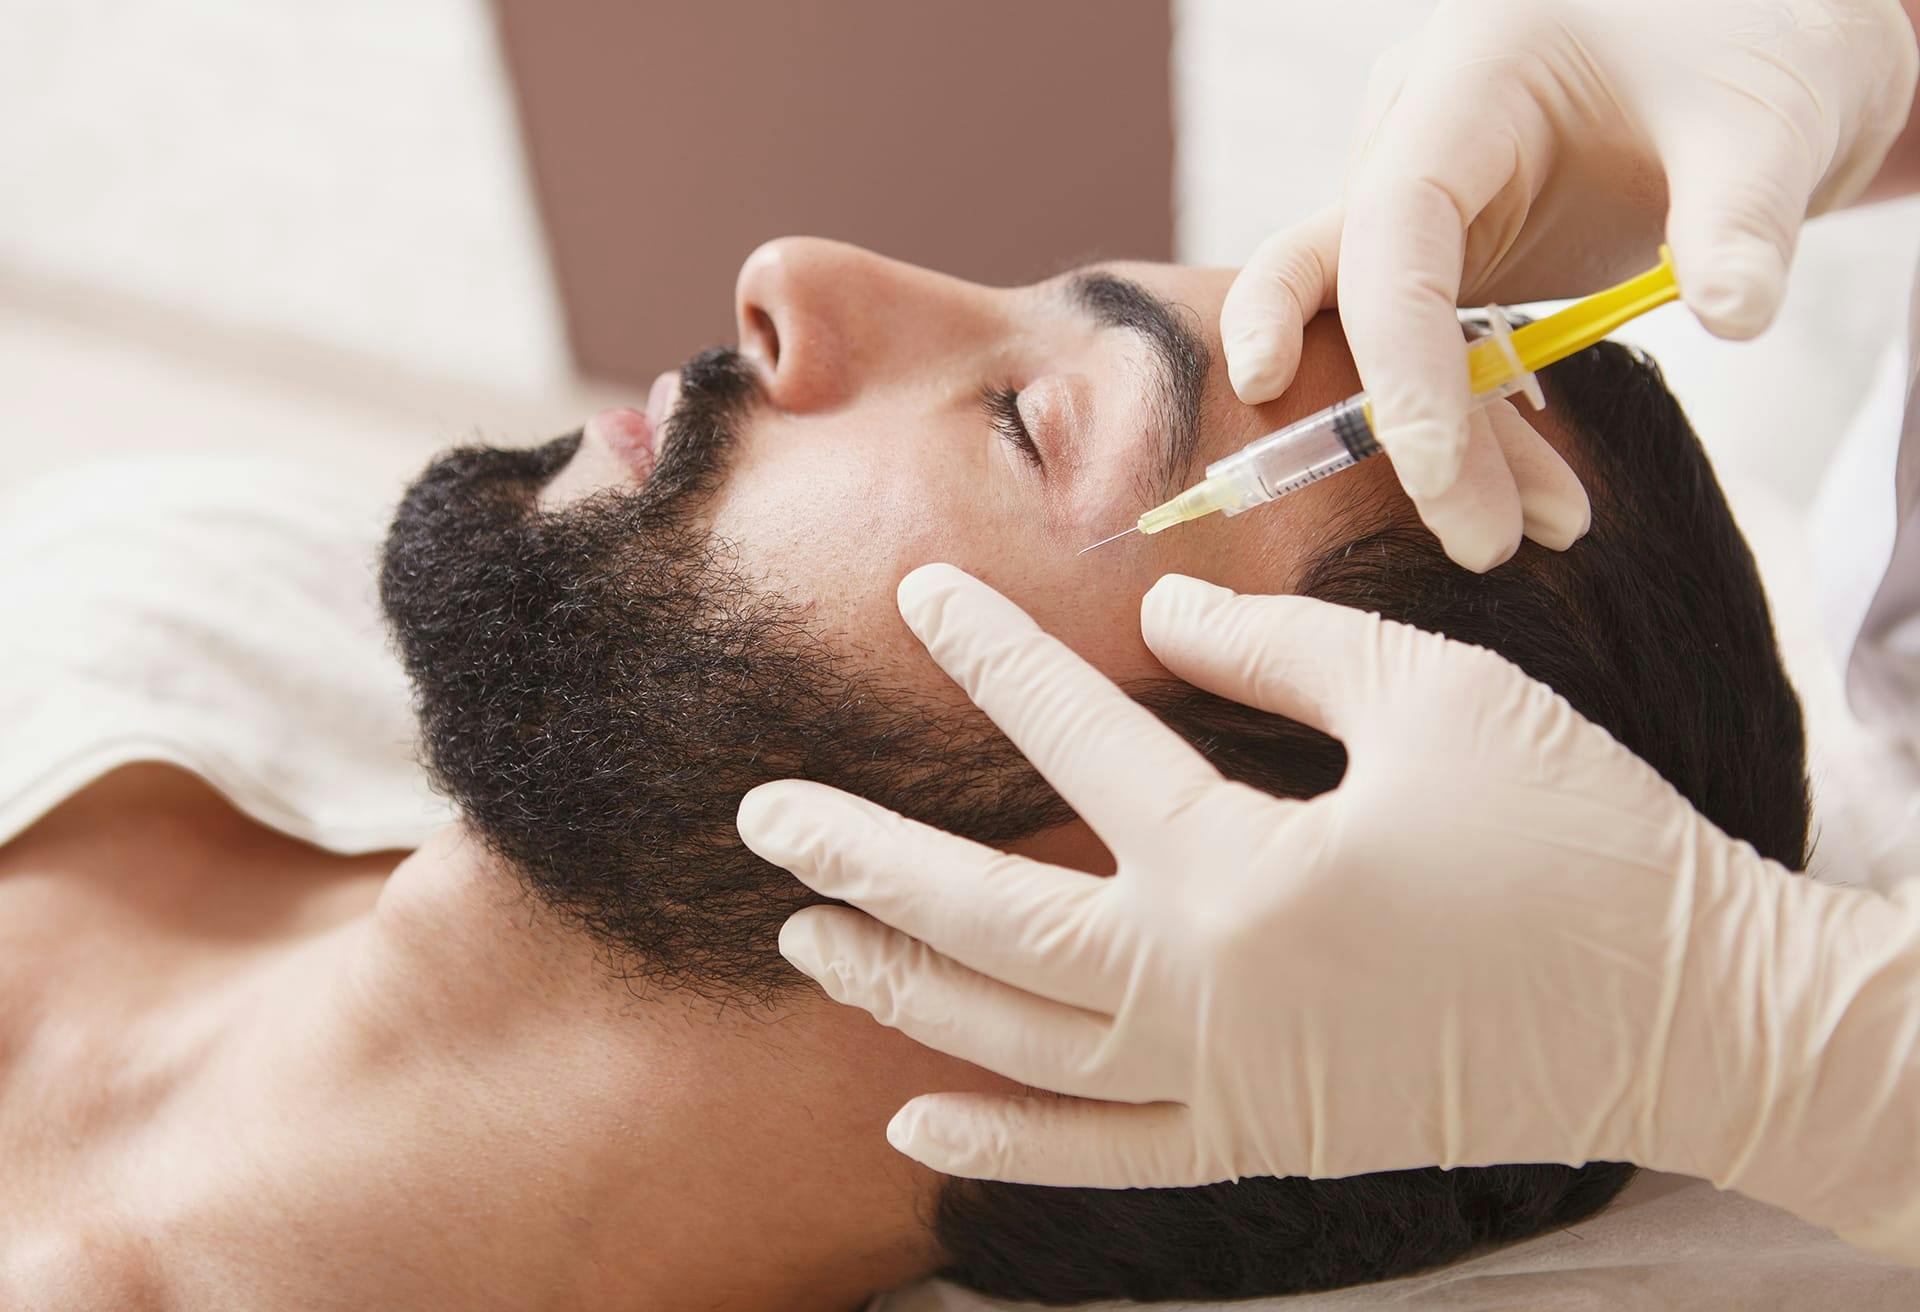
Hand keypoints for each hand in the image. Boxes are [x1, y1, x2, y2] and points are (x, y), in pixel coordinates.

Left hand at [738, 563, 1919, 1264]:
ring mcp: (1227, 1085)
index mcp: (1246, 870)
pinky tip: (915, 1121)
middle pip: (989, 924)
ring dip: (900, 992)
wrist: (1690, 1013)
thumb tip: (1151, 613)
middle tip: (765, 814)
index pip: (1076, 744)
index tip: (915, 595)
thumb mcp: (1436, 697)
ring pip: (1018, 1047)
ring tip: (804, 939)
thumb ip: (1277, 649)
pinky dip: (1003, 1146)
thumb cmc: (1576, 837)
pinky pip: (1104, 1159)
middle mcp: (1208, 993)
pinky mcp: (1263, 1142)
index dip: (989, 656)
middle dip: (866, 860)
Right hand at [1220, 0, 1917, 569]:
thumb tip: (1736, 316)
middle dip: (1395, 424)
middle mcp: (1412, 135)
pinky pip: (1427, 350)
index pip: (1392, 225)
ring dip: (1446, 442)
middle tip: (1480, 543)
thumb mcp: (1769, 124)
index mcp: (1469, 79)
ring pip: (1379, 339)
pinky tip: (1537, 495)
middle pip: (1348, 293)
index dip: (1390, 350)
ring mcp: (1420, 197)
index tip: (1428, 467)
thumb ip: (1743, 217)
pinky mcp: (1445, 248)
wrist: (1754, 36)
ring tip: (1546, 529)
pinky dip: (1474, 424)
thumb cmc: (1753, 45)